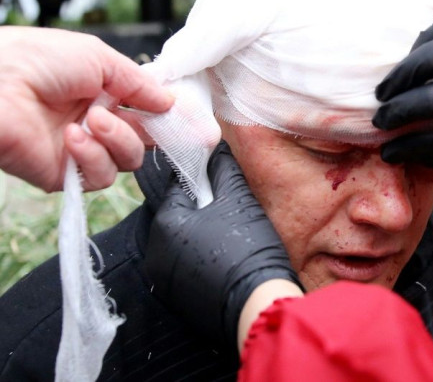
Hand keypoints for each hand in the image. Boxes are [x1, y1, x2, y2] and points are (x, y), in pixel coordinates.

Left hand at [0, 26, 172, 190]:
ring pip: (127, 161)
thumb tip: (169, 102)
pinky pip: (100, 177)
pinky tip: (73, 137)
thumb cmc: (34, 59)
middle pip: (144, 140)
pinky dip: (93, 157)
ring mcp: (80, 149)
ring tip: (92, 120)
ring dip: (117, 140)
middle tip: (162, 125)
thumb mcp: (98, 58)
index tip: (194, 122)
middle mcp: (94, 122)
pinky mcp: (64, 174)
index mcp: (102, 92)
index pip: (147, 110)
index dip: (171, 117)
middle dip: (157, 133)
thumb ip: (139, 84)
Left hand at [145, 142, 300, 350]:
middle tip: (233, 215)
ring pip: (184, 242)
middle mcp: (154, 253)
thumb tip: (213, 148)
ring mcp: (164, 280)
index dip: (205, 183)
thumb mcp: (238, 198)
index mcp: (164, 224)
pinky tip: (228, 262)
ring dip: (203, 237)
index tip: (225, 188)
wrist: (259, 303)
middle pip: (181, 217)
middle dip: (204, 211)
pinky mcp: (177, 299)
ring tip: (233, 241)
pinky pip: (187, 267)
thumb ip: (222, 168)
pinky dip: (204, 260)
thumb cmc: (248, 247)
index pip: (180, 188)